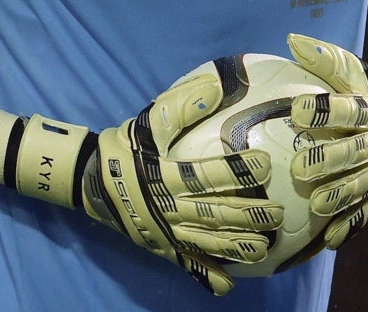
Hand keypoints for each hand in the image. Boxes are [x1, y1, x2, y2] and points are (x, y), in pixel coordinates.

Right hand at [8, 62, 284, 294]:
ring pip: (204, 241)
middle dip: (246, 214)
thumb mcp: (145, 122)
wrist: (90, 183)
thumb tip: (216, 84)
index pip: (202, 174)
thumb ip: (180, 106)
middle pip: (210, 213)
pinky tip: (228, 283)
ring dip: (235, 245)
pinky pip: (185, 263)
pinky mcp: (160, 247)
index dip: (234, 171)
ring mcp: (162, 232)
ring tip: (265, 247)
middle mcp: (164, 207)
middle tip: (277, 212)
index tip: (264, 164)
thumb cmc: (124, 148)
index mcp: (161, 175)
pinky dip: (205, 275)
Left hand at [284, 34, 367, 248]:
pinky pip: (366, 211)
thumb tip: (291, 40)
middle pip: (353, 150)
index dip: (325, 108)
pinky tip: (330, 238)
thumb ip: (325, 58)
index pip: (349, 107)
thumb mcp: (355, 73)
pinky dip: (350, 224)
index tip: (297, 108)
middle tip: (298, 168)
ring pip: (361, 184)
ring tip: (315, 204)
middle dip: (328, 159)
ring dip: (339, 196)